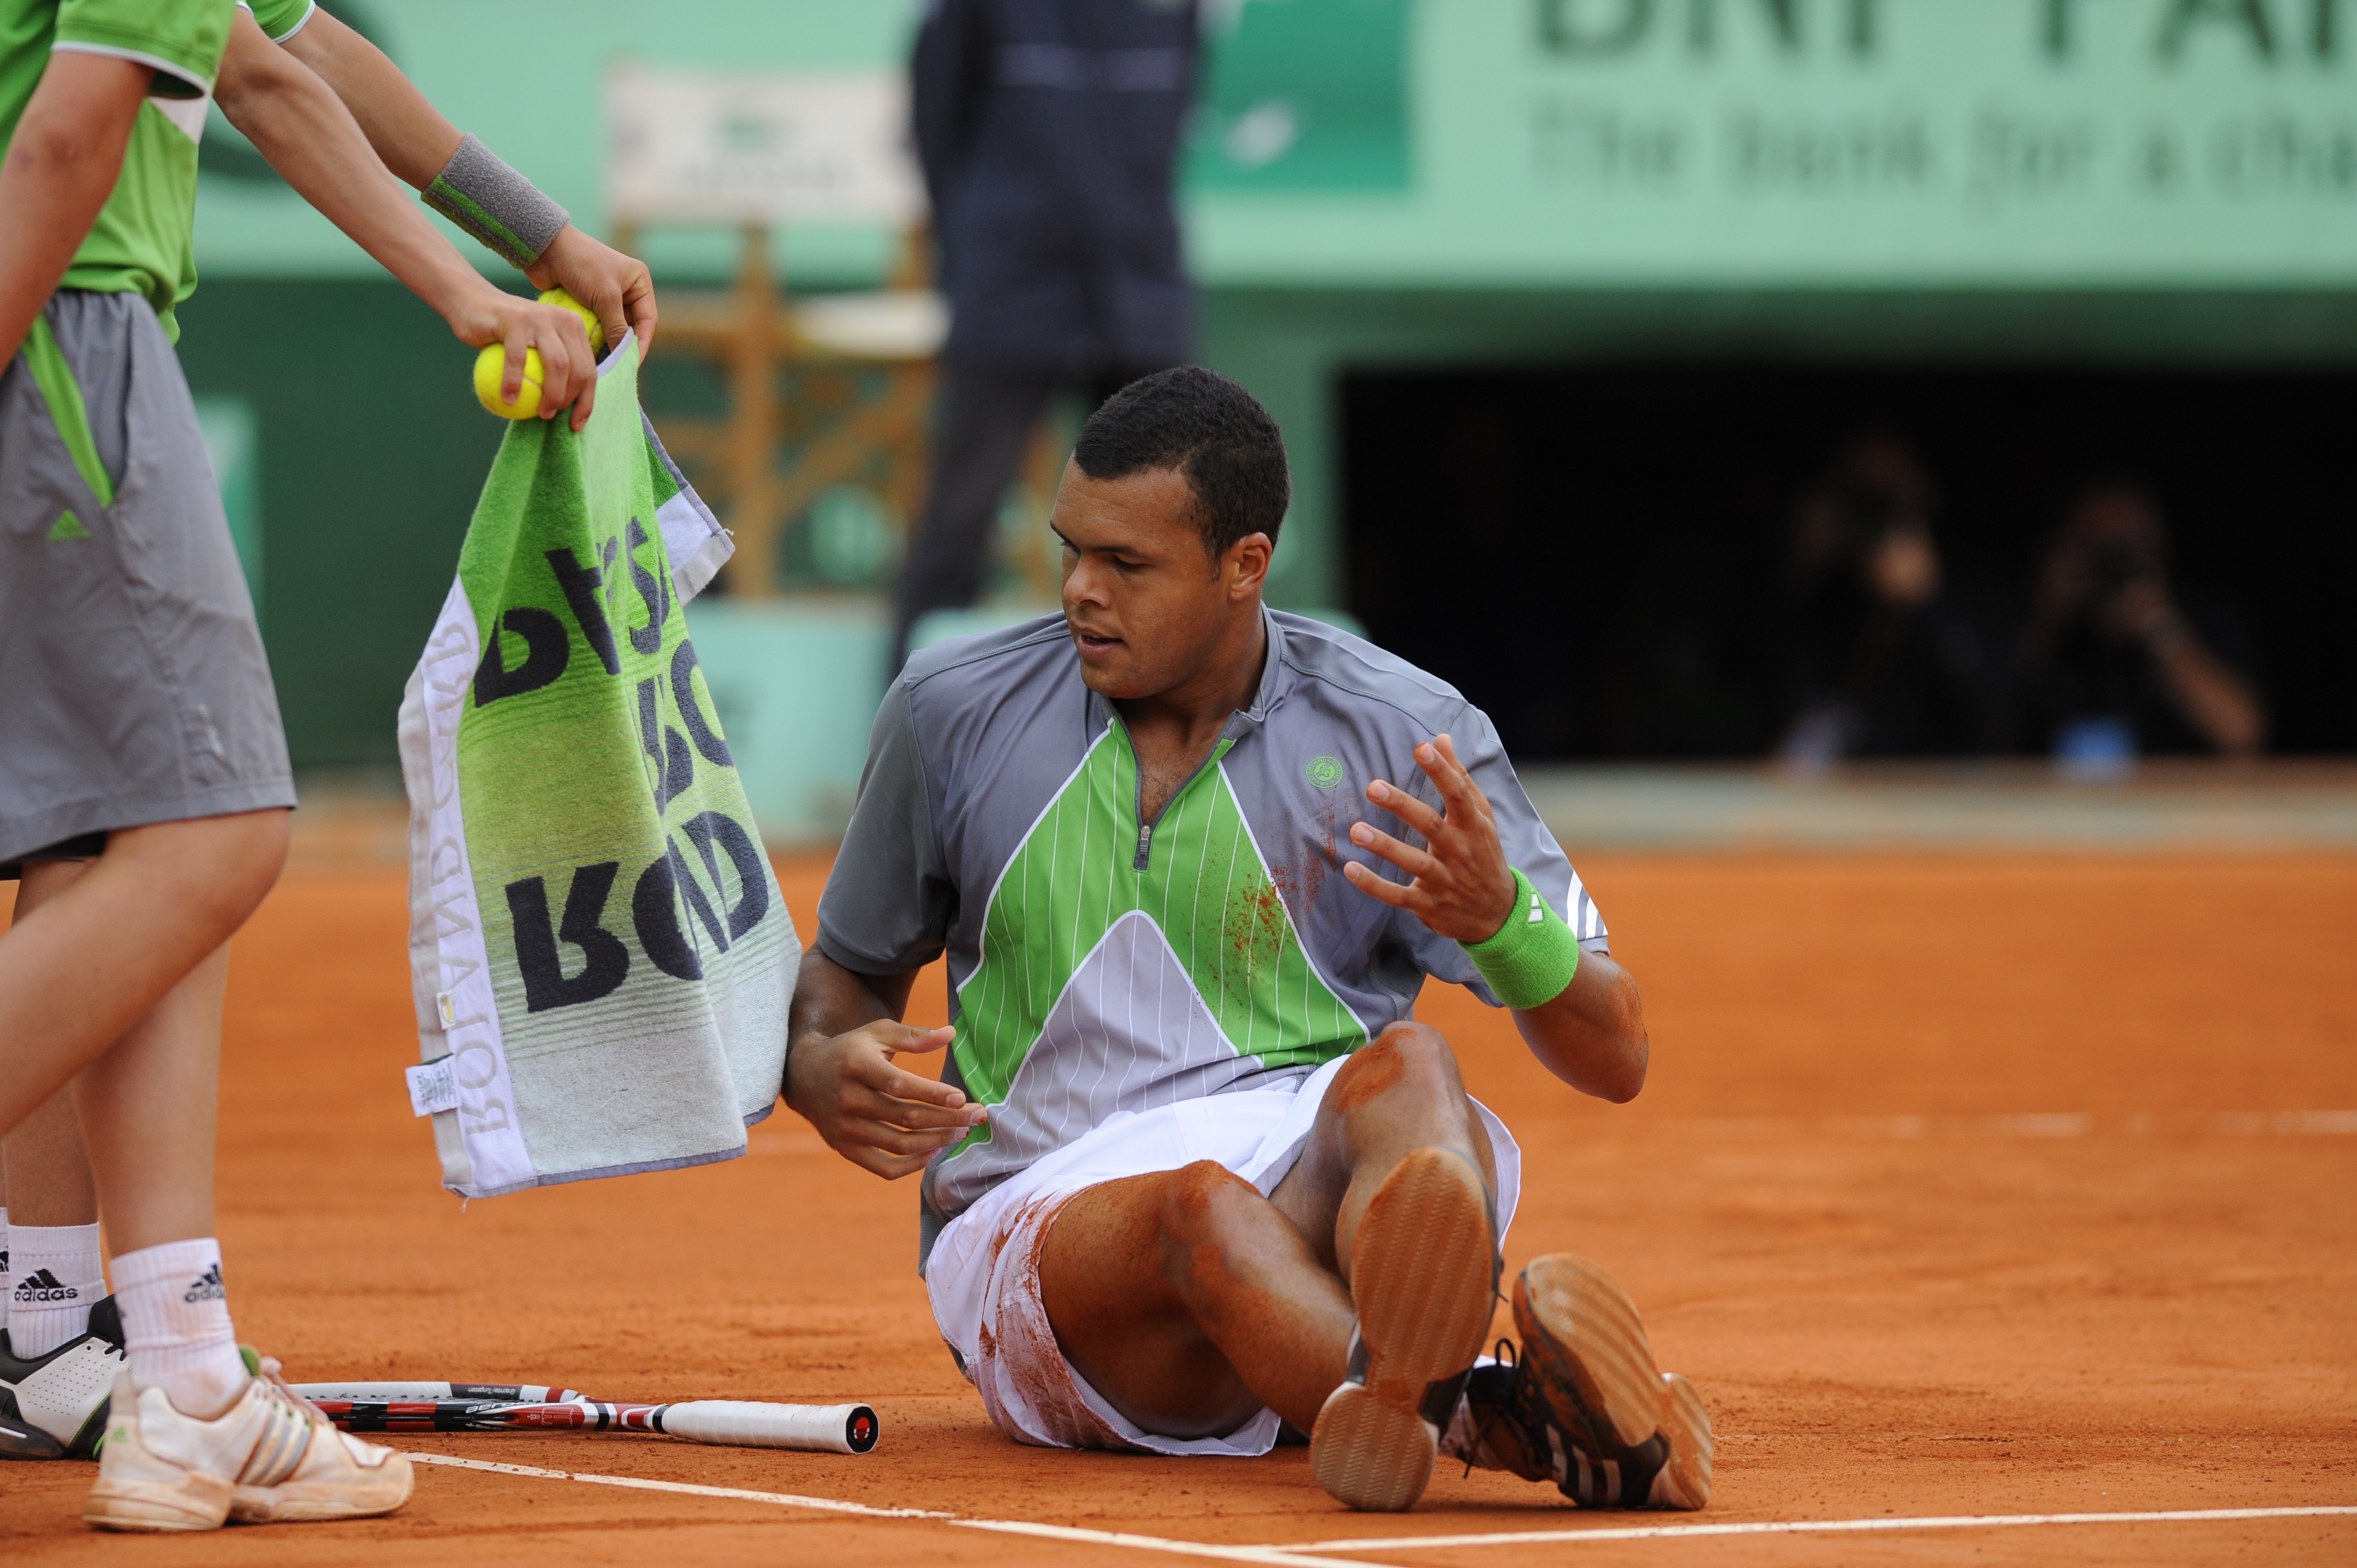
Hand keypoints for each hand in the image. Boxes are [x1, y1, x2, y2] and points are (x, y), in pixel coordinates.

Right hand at [448, 282, 598, 430]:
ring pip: (558, 364)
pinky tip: (509, 400)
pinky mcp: (514, 319)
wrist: (472, 302)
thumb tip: (565, 410)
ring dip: (552, 395)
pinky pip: (518, 359)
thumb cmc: (504, 333)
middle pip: (578, 368)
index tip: (576, 425)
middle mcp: (563, 319)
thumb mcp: (536, 347)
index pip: (589, 369)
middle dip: (570, 400)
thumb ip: (554, 369)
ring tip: (541, 413)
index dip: (586, 400)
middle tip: (551, 416)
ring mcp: (540, 317)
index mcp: (573, 327)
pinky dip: (514, 383)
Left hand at [527, 225, 656, 360]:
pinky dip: (592, 340)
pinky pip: (594, 327)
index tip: (632, 363)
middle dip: (622, 347)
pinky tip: (587, 355)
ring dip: (606, 346)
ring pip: (611, 330)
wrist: (545, 248)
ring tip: (601, 365)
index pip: (648, 320)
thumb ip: (617, 327)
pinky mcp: (586, 303)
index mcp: (639, 282)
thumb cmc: (582, 264)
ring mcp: (605, 298)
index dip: (642, 343)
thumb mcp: (605, 296)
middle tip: (616, 368)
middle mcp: (626, 290)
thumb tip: (623, 356)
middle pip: (630, 328)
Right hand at [784, 1020, 985, 1179]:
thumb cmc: (850, 1050)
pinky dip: (912, 1165)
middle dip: (948, 1119)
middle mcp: (849, 1099)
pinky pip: (883, 1167)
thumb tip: (950, 1034)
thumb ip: (913, 1035)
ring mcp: (846, 1128)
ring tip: (961, 1132)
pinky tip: (933, 1151)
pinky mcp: (845, 1148)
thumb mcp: (876, 1033)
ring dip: (936, 1141)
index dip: (932, 1093)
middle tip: (976, 1116)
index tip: (961, 1098)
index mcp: (858, 1066)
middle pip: (906, 1117)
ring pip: (900, 1144)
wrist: (803, 1076)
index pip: (900, 1084)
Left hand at [1341, 734, 1518, 943]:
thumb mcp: (1481, 816)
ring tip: (1356, 830)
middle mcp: (1460, 851)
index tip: (1422, 748)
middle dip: (1402, 806)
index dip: (1442, 770)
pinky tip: (1351, 869)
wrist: (1498, 913)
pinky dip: (1374, 885)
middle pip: (1431, 825)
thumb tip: (1440, 738)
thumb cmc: (1484, 853)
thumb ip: (1460, 777)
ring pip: (1413, 862)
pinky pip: (1398, 895)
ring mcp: (1444, 880)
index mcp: (1473, 826)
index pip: (1458, 794)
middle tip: (1373, 786)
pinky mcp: (1428, 904)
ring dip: (1384, 846)